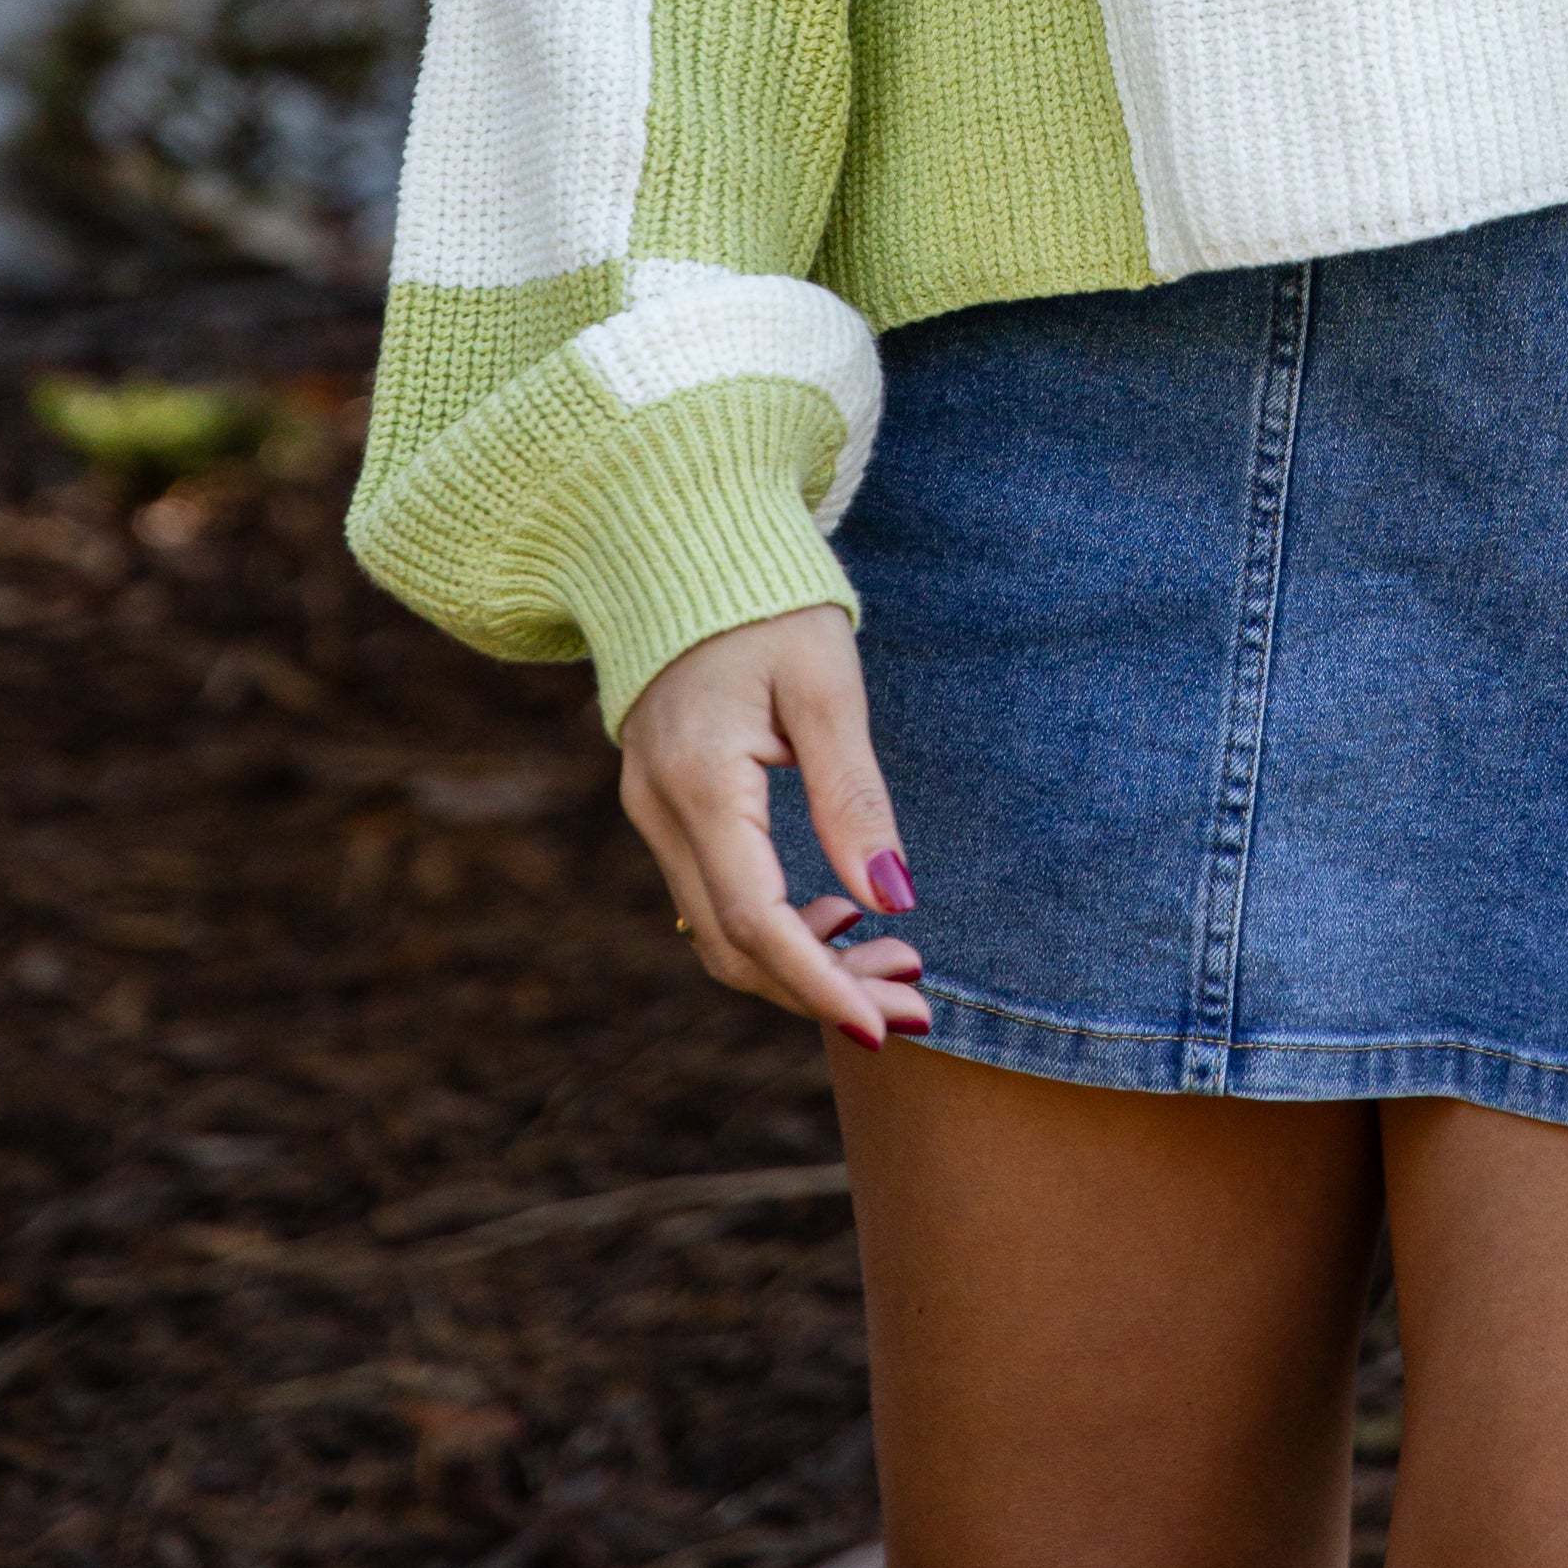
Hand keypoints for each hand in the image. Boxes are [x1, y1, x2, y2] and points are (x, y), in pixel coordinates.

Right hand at [619, 603, 929, 1050]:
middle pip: (733, 944)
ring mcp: (652, 809)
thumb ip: (852, 796)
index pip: (755, 920)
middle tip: (915, 1005)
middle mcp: (659, 809)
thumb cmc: (768, 602)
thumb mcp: (825, 687)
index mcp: (698, 782)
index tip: (884, 1027)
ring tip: (895, 966)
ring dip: (802, 963)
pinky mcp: (664, 803)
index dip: (818, 982)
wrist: (683, 540)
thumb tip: (891, 897)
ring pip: (719, 929)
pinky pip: (714, 893)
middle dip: (822, 987)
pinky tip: (836, 916)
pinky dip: (774, 923)